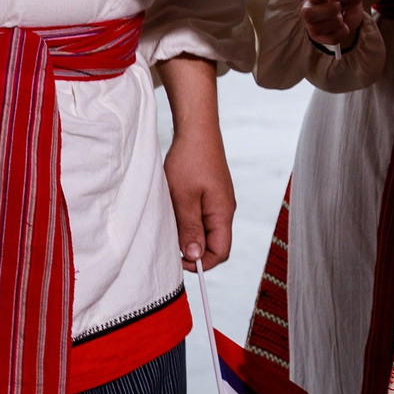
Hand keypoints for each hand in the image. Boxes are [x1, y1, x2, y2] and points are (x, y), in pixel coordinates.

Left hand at [160, 56, 233, 269]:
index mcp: (223, 213)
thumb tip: (194, 257)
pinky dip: (188, 220)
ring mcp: (219, 202)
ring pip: (206, 230)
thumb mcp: (184, 198)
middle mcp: (225, 210)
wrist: (196, 131)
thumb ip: (190, 228)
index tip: (177, 258)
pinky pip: (202, 217)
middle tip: (168, 240)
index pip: (221, 252)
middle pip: (214, 244)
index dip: (200, 262)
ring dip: (187, 233)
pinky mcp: (211, 194)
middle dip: (192, 249)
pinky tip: (174, 210)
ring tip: (169, 221)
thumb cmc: (189, 161)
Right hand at [301, 0, 368, 50]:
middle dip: (331, 11)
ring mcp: (311, 22)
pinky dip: (342, 33)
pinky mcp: (319, 36)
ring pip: (316, 28)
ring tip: (342, 16)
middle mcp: (308, 5)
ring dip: (337, 22)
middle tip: (341, 6)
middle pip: (308, 13)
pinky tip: (343, 25)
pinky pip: (330, 39)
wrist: (354, 6)